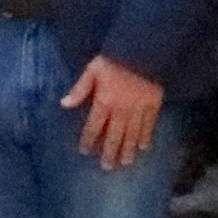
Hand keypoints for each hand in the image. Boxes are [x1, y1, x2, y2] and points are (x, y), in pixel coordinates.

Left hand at [62, 54, 164, 170]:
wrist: (143, 50)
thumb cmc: (114, 59)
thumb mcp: (92, 70)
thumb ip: (80, 89)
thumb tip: (64, 103)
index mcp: (104, 102)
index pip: (94, 127)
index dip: (89, 140)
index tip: (85, 151)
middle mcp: (121, 110)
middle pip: (114, 136)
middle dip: (109, 152)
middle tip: (107, 167)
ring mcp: (138, 110)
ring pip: (132, 135)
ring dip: (127, 150)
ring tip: (125, 163)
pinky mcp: (153, 106)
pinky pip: (149, 126)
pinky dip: (146, 137)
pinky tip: (143, 147)